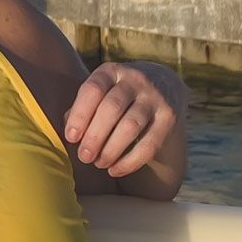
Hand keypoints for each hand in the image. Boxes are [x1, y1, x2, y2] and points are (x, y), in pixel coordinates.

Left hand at [64, 63, 185, 178]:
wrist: (163, 85)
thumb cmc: (117, 94)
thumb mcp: (101, 91)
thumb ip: (83, 108)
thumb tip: (71, 133)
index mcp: (111, 71)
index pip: (93, 90)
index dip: (80, 115)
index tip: (71, 138)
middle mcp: (135, 79)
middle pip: (112, 108)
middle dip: (95, 136)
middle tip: (84, 157)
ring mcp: (154, 97)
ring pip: (131, 126)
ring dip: (112, 150)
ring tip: (99, 164)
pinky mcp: (169, 116)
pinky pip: (150, 143)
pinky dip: (131, 161)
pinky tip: (116, 170)